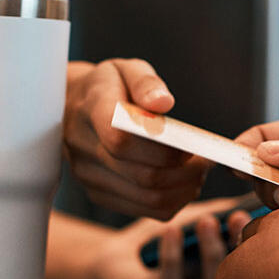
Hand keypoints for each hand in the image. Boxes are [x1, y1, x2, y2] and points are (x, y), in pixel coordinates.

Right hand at [63, 58, 211, 219]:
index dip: (164, 148)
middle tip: (207, 159)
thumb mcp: (126, 69)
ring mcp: (88, 176)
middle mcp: (83, 148)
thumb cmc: (108, 86)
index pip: (123, 140)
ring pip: (147, 198)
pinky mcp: (98, 194)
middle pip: (142, 175)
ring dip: (183, 189)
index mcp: (90, 111)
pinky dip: (173, 201)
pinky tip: (182, 183)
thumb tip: (163, 103)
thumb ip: (146, 82)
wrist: (72, 108)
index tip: (192, 142)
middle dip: (184, 171)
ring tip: (198, 171)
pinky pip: (144, 209)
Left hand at [86, 198, 248, 278]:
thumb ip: (214, 211)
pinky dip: (173, 257)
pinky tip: (171, 231)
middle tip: (236, 217)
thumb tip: (247, 196)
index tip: (257, 213)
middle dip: (240, 248)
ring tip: (206, 221)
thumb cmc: (153, 241)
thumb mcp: (187, 220)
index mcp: (222, 274)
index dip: (256, 241)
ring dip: (211, 254)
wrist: (110, 258)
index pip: (250, 264)